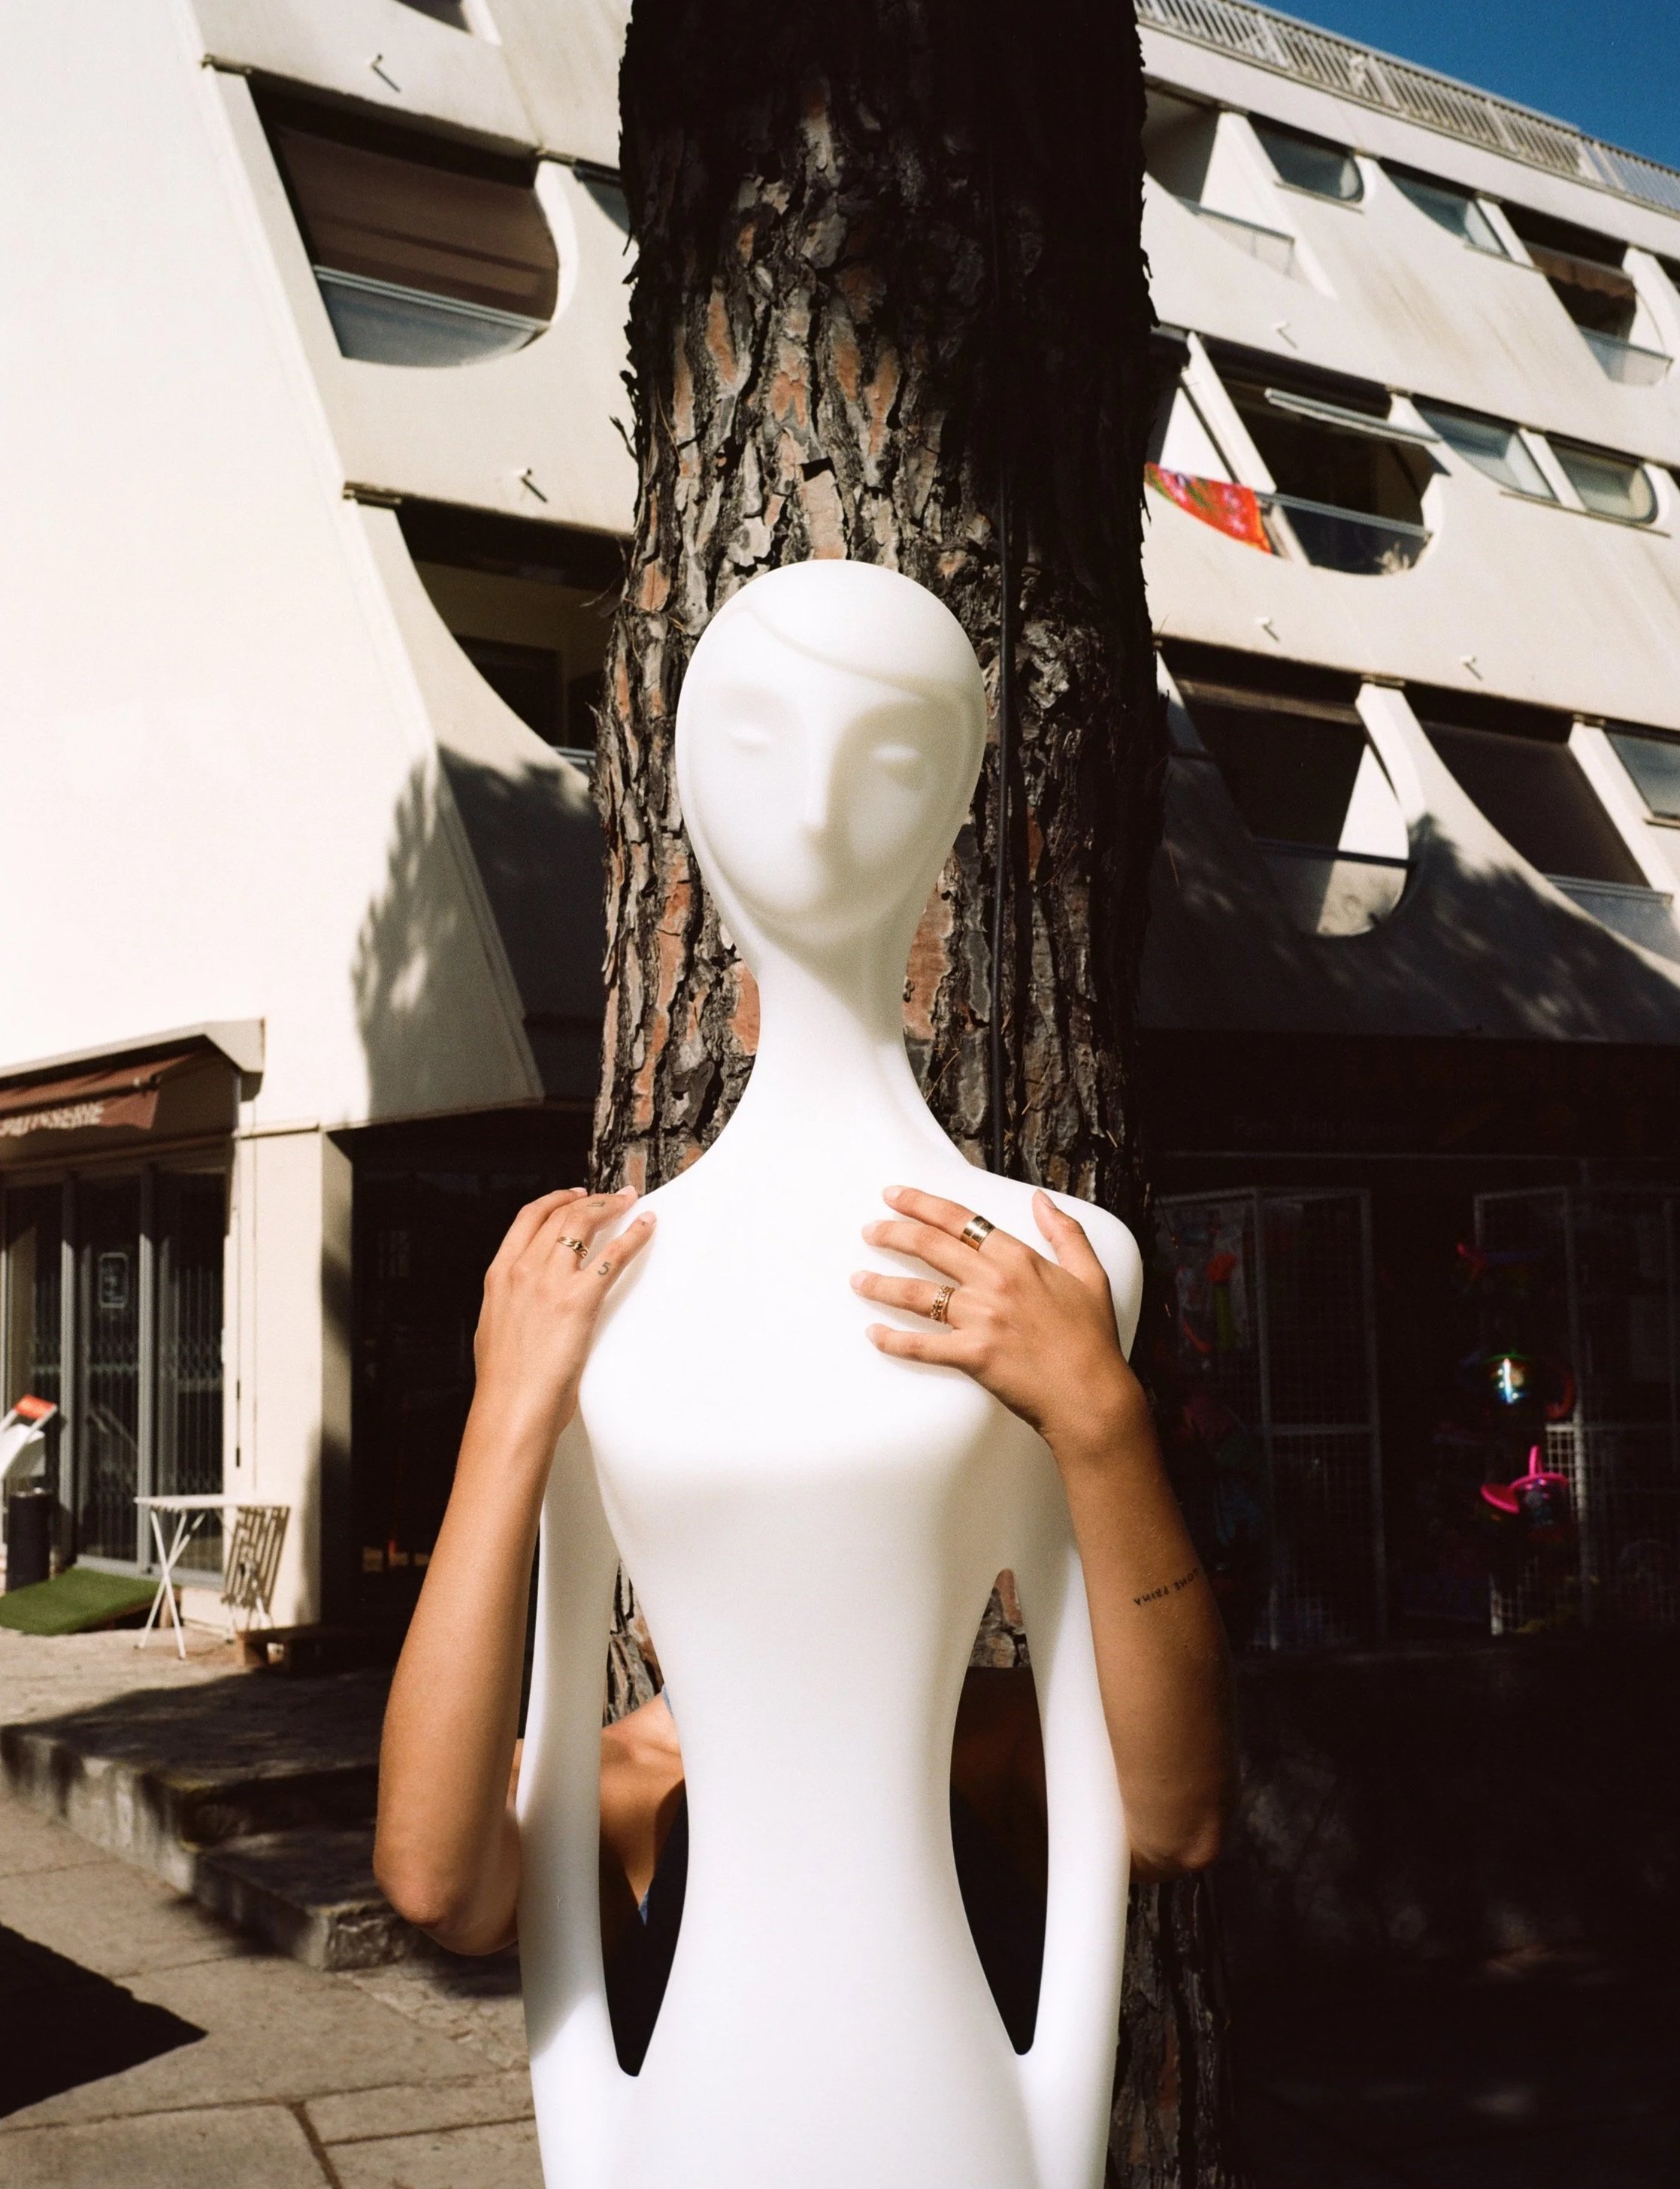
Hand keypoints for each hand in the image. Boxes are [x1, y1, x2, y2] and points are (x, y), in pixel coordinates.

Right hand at [470, 1188, 653, 1453]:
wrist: (510, 1407)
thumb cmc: (505, 1381)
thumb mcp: (494, 1328)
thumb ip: (510, 1304)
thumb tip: (524, 1299)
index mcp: (500, 1275)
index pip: (528, 1218)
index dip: (555, 1200)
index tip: (573, 1195)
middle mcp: (524, 1269)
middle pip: (561, 1214)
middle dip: (591, 1200)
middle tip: (613, 1198)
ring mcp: (551, 1282)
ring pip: (585, 1223)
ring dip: (612, 1207)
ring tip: (630, 1203)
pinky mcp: (580, 1299)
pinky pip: (615, 1254)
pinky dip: (635, 1234)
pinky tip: (647, 1226)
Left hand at [853, 1184, 1139, 1461]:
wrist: (1092, 1396)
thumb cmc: (1092, 1339)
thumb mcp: (1090, 1275)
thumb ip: (1065, 1231)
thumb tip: (1040, 1200)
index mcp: (1019, 1259)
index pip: (960, 1219)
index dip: (922, 1204)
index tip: (896, 1196)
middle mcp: (994, 1282)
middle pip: (929, 1246)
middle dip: (892, 1233)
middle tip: (870, 1229)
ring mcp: (981, 1319)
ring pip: (917, 1293)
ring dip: (881, 1283)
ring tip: (858, 1279)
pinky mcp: (972, 1355)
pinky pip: (921, 1345)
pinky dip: (893, 1340)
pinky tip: (874, 1333)